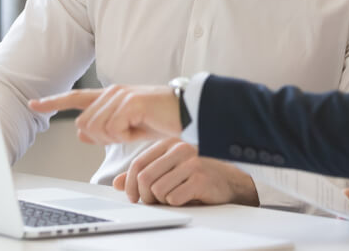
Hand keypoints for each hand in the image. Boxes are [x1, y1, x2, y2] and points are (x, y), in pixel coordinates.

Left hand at [29, 85, 181, 143]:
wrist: (190, 114)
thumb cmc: (164, 121)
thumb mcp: (130, 129)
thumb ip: (105, 129)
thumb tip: (81, 134)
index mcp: (111, 96)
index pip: (76, 98)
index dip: (53, 102)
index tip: (34, 103)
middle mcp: (112, 92)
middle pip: (84, 125)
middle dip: (102, 138)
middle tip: (128, 134)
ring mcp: (121, 96)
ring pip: (96, 129)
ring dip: (115, 138)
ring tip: (137, 130)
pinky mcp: (130, 103)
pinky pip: (113, 130)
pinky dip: (126, 137)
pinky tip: (141, 129)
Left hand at [112, 138, 258, 206]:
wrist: (230, 182)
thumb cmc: (198, 175)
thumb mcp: (169, 171)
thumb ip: (144, 173)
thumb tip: (118, 182)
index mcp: (170, 143)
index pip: (138, 164)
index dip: (131, 185)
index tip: (134, 197)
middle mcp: (180, 149)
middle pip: (144, 178)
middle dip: (145, 196)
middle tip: (153, 201)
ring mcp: (192, 162)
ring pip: (157, 190)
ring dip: (161, 201)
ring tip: (173, 197)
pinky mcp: (200, 178)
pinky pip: (173, 198)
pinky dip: (176, 203)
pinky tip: (186, 197)